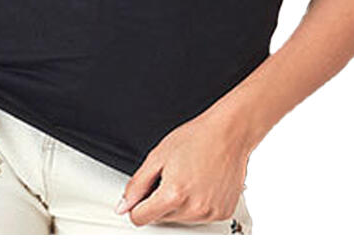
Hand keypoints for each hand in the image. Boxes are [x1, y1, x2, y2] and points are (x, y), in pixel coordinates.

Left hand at [115, 107, 251, 226]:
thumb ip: (137, 184)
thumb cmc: (197, 138)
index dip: (138, 205)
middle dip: (161, 201)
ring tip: (189, 178)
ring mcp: (209, 213)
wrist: (229, 133)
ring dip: (180, 204)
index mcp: (173, 195)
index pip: (141, 218)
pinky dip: (198, 205)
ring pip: (181, 219)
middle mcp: (193, 209)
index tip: (144, 195)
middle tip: (172, 176)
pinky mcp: (222, 213)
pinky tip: (202, 184)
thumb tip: (123, 206)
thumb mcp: (158, 155)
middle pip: (161, 219)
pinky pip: (200, 217)